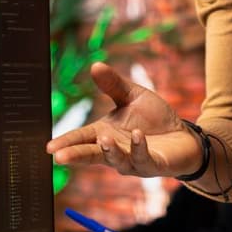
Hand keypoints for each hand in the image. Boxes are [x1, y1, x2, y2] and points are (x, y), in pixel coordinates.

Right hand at [45, 63, 201, 177]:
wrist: (183, 134)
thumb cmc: (154, 119)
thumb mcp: (133, 96)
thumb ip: (113, 85)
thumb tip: (95, 65)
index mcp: (104, 133)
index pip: (81, 138)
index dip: (66, 143)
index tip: (49, 148)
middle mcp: (114, 150)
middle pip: (91, 154)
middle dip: (76, 156)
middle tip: (59, 157)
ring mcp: (132, 161)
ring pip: (116, 160)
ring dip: (109, 150)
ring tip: (104, 139)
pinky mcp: (151, 165)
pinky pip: (142, 158)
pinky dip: (138, 147)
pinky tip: (137, 135)